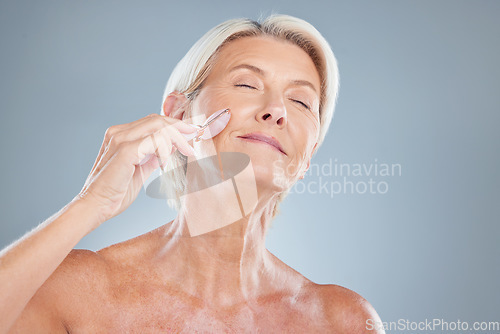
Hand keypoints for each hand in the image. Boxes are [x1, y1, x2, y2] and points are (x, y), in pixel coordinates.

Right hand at [75, 103, 196, 223]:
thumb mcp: (139, 171)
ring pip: (158, 126)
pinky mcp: (125, 151)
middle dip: (180, 128)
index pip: (152, 122)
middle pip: (157, 120)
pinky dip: (166, 147)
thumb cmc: (114, 193)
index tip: (190, 135)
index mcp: (119, 136)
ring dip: (177, 137)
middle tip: (195, 138)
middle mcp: (118, 133)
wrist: (94, 207)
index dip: (174, 126)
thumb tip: (167, 151)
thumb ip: (151, 159)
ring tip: (188, 150)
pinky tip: (168, 160)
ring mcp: (120, 140)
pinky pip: (154, 140)